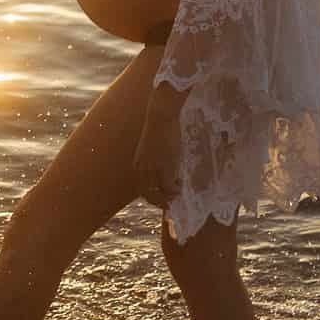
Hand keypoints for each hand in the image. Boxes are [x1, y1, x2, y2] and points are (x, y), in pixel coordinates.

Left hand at [134, 82, 183, 207]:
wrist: (160, 115)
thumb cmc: (160, 127)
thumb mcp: (155, 146)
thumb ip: (157, 159)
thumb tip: (165, 169)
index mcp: (138, 164)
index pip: (142, 187)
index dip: (151, 196)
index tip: (161, 199)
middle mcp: (141, 169)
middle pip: (147, 194)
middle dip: (159, 201)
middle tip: (170, 204)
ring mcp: (151, 168)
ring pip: (158, 192)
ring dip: (167, 197)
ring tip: (177, 196)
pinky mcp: (163, 165)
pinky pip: (168, 185)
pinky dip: (174, 190)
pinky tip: (181, 187)